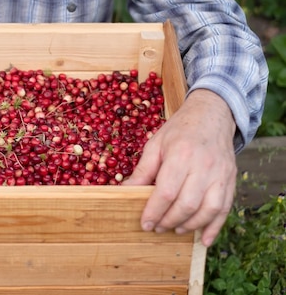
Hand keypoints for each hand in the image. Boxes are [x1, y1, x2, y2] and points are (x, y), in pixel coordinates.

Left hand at [122, 89, 236, 245]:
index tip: (145, 223)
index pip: (167, 191)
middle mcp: (203, 166)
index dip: (154, 211)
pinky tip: (203, 239)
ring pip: (208, 210)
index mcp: (181, 155)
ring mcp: (220, 175)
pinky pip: (225, 209)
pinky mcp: (230, 180)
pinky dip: (215, 227)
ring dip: (190, 225)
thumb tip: (126, 191)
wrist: (211, 116)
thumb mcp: (155, 145)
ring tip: (175, 229)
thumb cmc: (179, 131)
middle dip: (169, 220)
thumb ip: (143, 170)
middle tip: (157, 227)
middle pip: (187, 204)